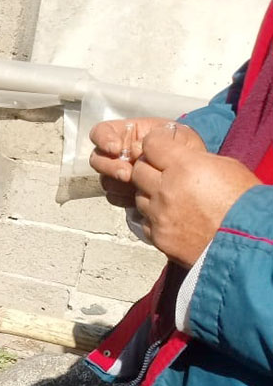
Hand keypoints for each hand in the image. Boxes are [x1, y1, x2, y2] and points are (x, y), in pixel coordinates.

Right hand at [89, 118, 205, 207]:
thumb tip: (138, 147)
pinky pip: (112, 195)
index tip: (115, 148)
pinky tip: (134, 195)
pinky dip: (121, 197)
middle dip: (110, 166)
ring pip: (104, 178)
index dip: (103, 139)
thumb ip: (157, 138)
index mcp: (128, 133)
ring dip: (116, 183)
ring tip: (134, 186)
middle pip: (98, 158)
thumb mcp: (177, 135)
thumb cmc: (186, 148)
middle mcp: (119, 153)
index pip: (102, 132)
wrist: (194, 173)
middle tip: (127, 174)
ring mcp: (119, 172)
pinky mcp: (122, 191)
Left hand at [129, 127, 260, 266]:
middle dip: (148, 168)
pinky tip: (170, 217)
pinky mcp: (157, 236)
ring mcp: (159, 215)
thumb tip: (177, 157)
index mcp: (185, 167)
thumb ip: (194, 160)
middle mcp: (166, 189)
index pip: (151, 144)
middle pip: (138, 170)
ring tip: (170, 197)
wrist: (248, 242)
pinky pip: (144, 221)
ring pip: (139, 197)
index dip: (155, 142)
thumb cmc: (244, 203)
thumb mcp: (226, 167)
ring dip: (150, 194)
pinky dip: (153, 217)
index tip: (159, 145)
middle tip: (162, 172)